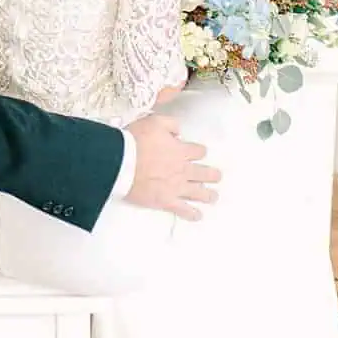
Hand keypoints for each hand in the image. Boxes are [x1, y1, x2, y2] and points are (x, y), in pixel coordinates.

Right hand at [127, 100, 219, 220]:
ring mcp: (176, 187)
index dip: (199, 152)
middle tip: (216, 176)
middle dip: (212, 175)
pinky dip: (192, 214)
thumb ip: (171, 124)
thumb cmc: (135, 141)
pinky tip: (198, 216)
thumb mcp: (154, 122)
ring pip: (199, 193)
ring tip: (213, 197)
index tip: (198, 153)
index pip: (199, 152)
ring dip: (208, 195)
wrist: (121, 162)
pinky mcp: (166, 201)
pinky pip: (184, 210)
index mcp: (181, 150)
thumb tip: (179, 131)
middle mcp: (183, 169)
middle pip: (205, 173)